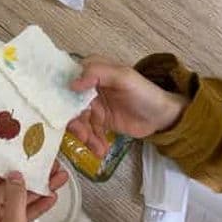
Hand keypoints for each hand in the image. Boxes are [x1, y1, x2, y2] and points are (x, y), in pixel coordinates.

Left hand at [0, 164, 67, 221]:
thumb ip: (16, 198)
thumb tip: (17, 174)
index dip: (8, 161)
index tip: (23, 150)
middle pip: (6, 184)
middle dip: (29, 175)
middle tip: (47, 164)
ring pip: (16, 197)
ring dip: (37, 189)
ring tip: (56, 176)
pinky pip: (19, 211)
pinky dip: (34, 205)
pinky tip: (50, 196)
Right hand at [67, 57, 189, 156]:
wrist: (163, 117)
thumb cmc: (144, 92)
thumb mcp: (123, 77)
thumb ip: (98, 73)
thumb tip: (72, 84)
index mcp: (92, 71)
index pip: (67, 79)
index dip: (59, 93)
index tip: (58, 109)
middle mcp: (88, 87)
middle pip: (70, 103)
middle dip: (74, 121)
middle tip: (82, 135)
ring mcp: (93, 105)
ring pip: (78, 119)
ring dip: (84, 134)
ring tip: (95, 147)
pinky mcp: (99, 121)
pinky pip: (89, 131)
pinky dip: (92, 142)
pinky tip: (100, 150)